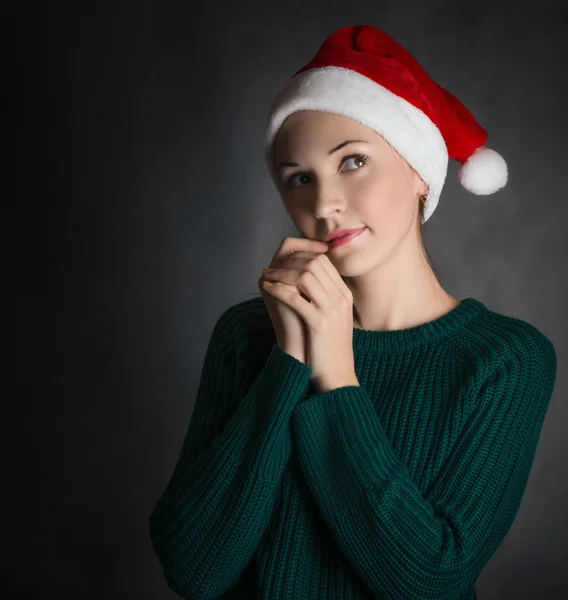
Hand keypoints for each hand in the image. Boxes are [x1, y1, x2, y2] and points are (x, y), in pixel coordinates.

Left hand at [261, 250, 358, 392]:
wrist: (338, 374)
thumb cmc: (329, 347)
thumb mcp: (332, 317)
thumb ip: (323, 297)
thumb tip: (302, 279)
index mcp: (345, 294)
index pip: (323, 261)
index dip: (300, 257)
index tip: (283, 262)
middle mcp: (341, 298)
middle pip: (314, 263)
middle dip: (289, 262)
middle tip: (271, 268)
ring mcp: (332, 310)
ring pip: (304, 277)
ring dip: (281, 274)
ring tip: (267, 277)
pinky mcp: (320, 324)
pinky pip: (296, 298)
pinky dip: (279, 291)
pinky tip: (268, 290)